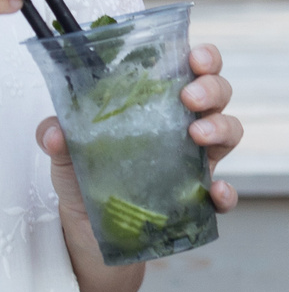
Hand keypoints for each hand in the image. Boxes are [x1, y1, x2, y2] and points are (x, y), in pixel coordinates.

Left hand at [39, 40, 245, 241]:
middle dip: (212, 88)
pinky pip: (225, 196)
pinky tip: (214, 192)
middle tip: (189, 97)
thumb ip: (56, 136)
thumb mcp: (66, 154)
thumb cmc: (86, 182)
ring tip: (196, 135)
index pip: (191, 72)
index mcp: (159, 107)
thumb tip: (54, 132)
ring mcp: (196, 163)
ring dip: (221, 128)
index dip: (203, 59)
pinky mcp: (198, 200)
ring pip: (231, 132)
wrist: (90, 233)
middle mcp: (185, 128)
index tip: (193, 57)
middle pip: (219, 94)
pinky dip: (226, 193)